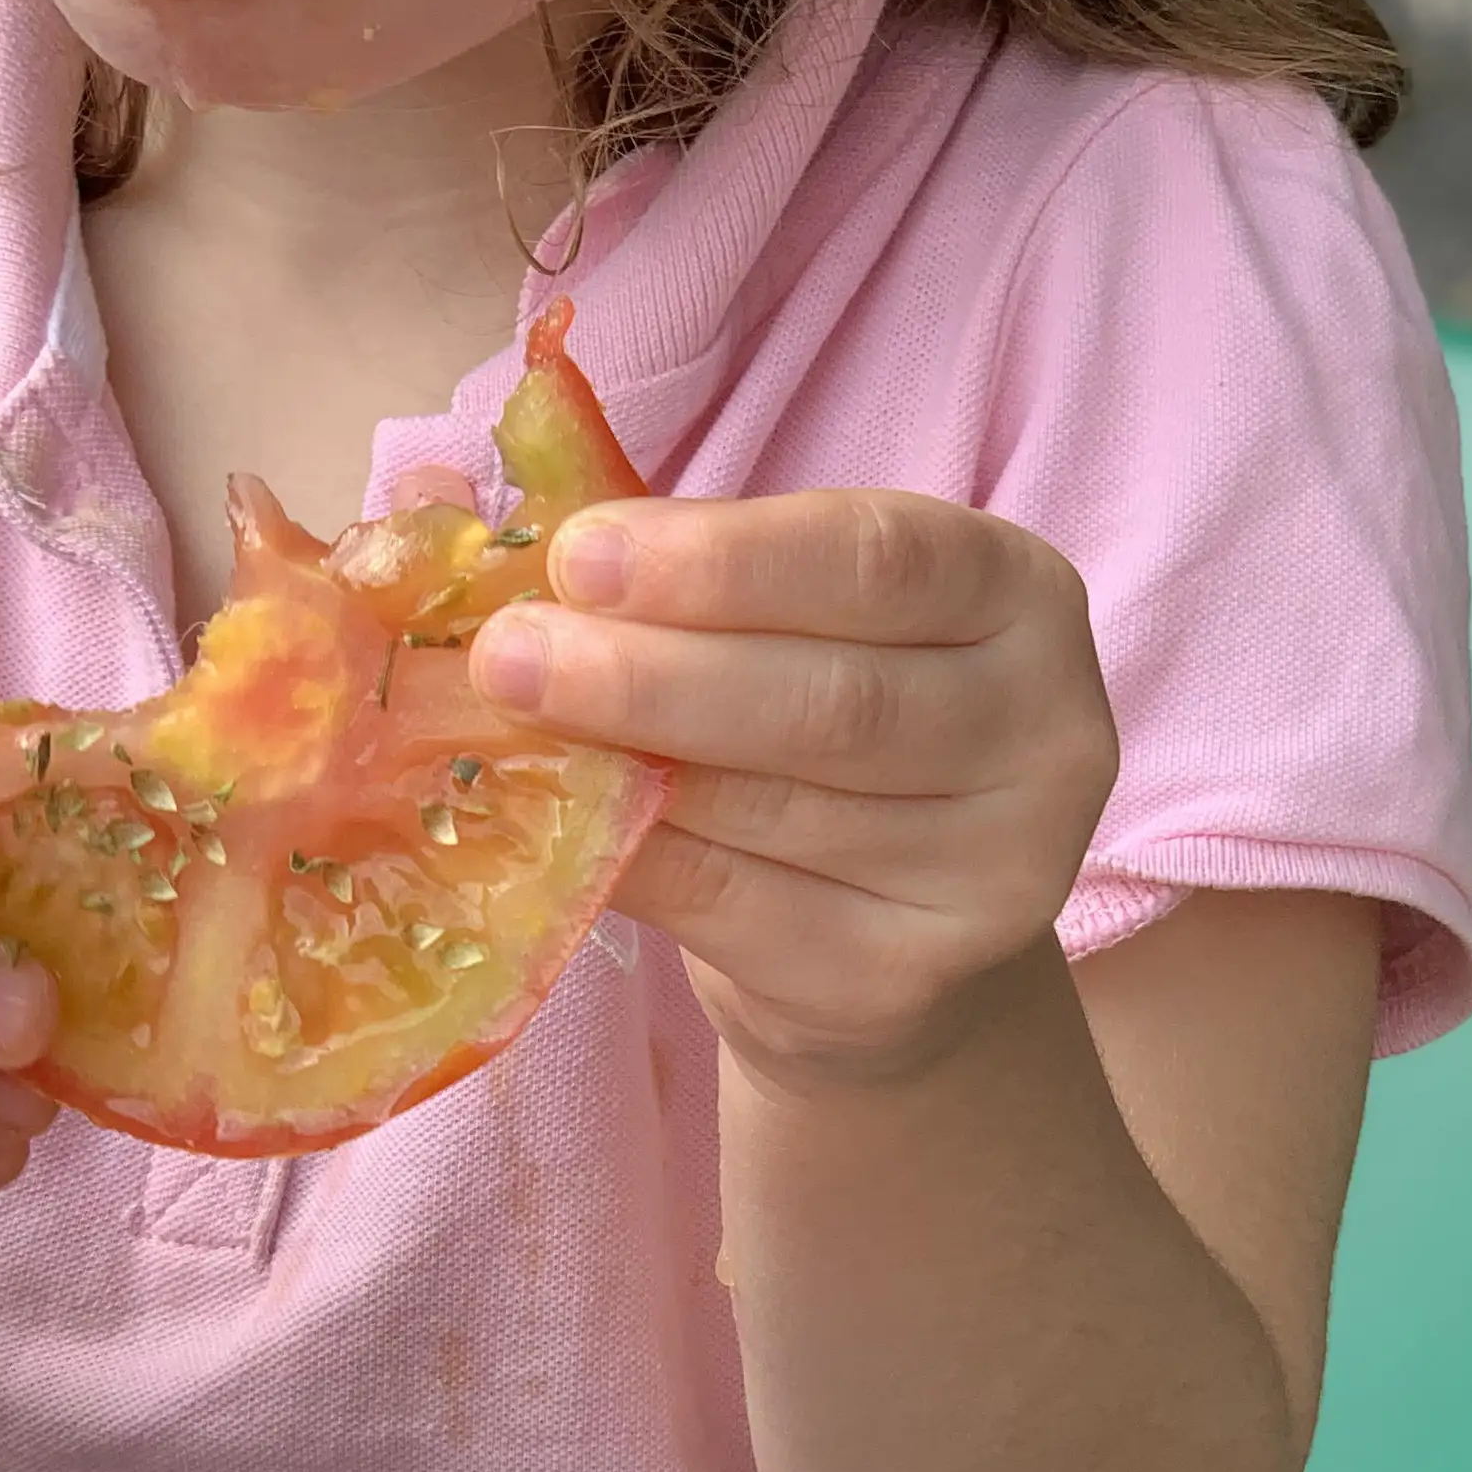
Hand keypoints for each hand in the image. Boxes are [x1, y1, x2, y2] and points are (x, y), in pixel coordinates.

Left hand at [469, 492, 1118, 1088]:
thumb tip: (429, 495)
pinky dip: (633, 864)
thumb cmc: (816, 722)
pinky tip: (554, 832)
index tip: (580, 557)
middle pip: (832, 702)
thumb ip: (659, 556)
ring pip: (778, 811)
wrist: (887, 926)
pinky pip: (739, 910)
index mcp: (1019, 592)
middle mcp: (1041, 730)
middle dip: (653, 678)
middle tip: (508, 657)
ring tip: (504, 735)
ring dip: (620, 773)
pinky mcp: (911, 976)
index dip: (727, 560)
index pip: (880, 560)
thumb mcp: (780, 613)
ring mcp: (995, 870)